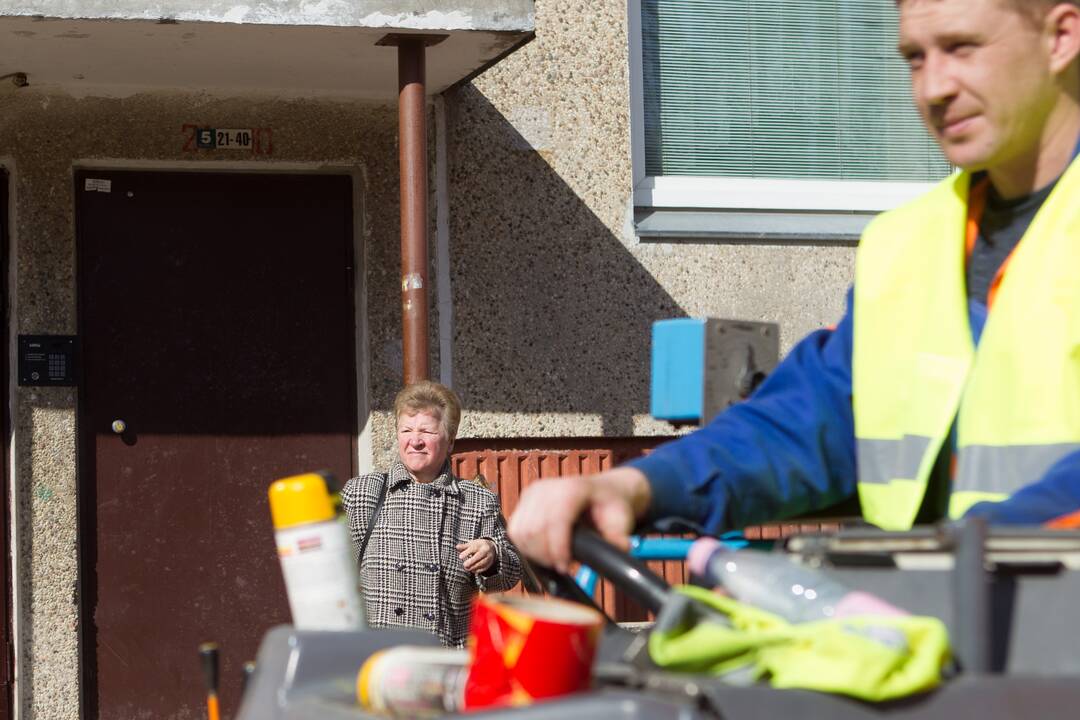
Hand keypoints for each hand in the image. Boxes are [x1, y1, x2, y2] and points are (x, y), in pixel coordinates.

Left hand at [457, 538, 496, 573]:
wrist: (491, 548)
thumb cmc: (479, 546)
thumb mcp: (472, 544)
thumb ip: (464, 546)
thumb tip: (457, 547)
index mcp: (480, 545)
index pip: (474, 548)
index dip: (466, 552)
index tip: (460, 557)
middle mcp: (486, 551)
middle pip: (479, 556)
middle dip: (471, 561)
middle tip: (464, 565)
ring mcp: (488, 557)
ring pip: (481, 563)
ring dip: (473, 567)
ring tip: (467, 568)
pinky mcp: (489, 564)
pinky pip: (484, 568)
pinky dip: (477, 570)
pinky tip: (472, 570)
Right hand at [508, 467, 651, 573]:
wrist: (602, 491)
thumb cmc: (610, 505)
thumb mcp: (621, 519)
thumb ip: (619, 536)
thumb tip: (620, 548)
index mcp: (573, 488)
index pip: (555, 520)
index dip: (558, 548)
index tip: (566, 567)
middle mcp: (547, 486)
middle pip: (534, 530)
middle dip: (546, 555)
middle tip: (562, 566)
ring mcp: (533, 492)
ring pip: (520, 532)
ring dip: (535, 553)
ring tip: (554, 559)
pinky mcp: (524, 501)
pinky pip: (515, 531)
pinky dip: (526, 547)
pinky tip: (543, 551)